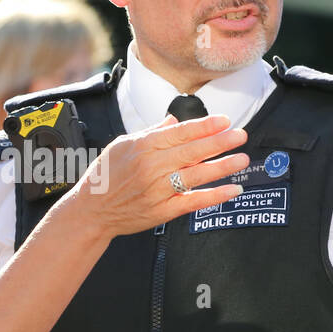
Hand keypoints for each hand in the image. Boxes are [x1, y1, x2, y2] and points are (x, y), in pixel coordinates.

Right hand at [71, 114, 247, 238]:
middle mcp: (151, 167)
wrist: (90, 211)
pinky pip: (193, 202)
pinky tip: (233, 190)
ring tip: (242, 159)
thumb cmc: (105, 176)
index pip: (180, 132)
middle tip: (241, 135)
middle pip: (192, 151)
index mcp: (143, 147)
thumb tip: (174, 120)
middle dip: (220, 142)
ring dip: (222, 167)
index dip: (205, 126)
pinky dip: (214, 196)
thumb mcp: (122, 145)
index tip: (225, 120)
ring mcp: (157, 190)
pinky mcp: (162, 211)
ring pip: (196, 175)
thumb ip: (151, 133)